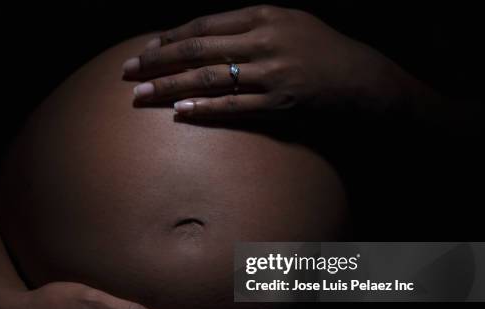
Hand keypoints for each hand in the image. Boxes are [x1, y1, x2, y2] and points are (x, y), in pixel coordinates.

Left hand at [123, 5, 409, 116]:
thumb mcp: (286, 23)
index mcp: (262, 15)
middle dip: (157, 62)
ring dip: (170, 87)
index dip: (169, 39)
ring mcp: (272, 73)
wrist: (361, 79)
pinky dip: (205, 110)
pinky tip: (179, 114)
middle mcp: (264, 40)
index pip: (203, 26)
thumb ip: (247, 27)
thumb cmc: (319, 50)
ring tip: (140, 96)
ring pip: (209, 79)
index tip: (144, 50)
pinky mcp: (280, 104)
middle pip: (198, 51)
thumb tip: (204, 38)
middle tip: (126, 73)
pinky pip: (234, 107)